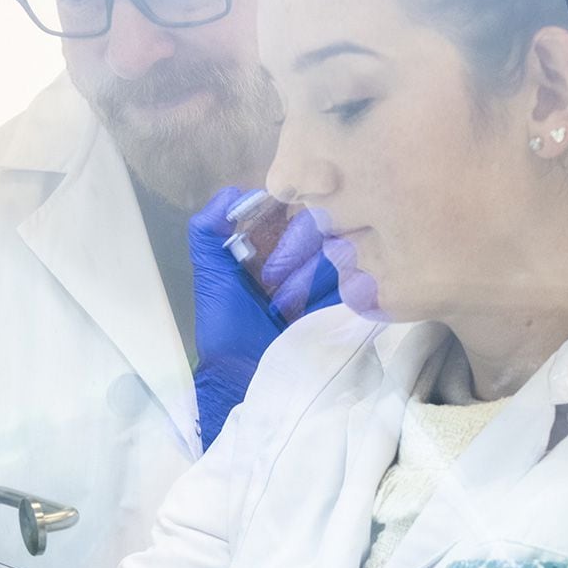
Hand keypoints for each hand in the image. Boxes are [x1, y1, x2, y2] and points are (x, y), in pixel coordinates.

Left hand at [189, 187, 345, 447]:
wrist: (244, 377)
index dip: (284, 225)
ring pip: (341, 251)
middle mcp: (313, 254)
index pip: (301, 208)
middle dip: (293, 254)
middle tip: (268, 286)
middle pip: (324, 226)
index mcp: (280, 243)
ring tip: (282, 310)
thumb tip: (233, 190)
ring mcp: (337, 279)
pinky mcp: (353, 304)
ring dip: (306, 280)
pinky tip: (304, 314)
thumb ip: (210, 229)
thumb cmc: (226, 325)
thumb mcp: (211, 273)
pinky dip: (328, 295)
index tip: (266, 250)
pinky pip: (358, 281)